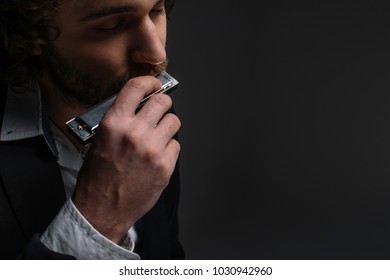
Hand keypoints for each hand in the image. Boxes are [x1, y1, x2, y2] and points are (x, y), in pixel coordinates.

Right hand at [72, 76, 180, 242]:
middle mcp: (135, 133)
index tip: (154, 84)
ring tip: (158, 135)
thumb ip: (120, 121)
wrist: (102, 209)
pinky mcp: (165, 165)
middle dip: (162, 103)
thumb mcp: (99, 141)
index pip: (136, 87)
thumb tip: (139, 106)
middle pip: (162, 101)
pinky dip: (169, 148)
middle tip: (159, 110)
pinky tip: (157, 156)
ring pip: (174, 121)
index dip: (149, 81)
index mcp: (114, 124)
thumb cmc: (98, 178)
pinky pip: (176, 145)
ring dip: (167, 125)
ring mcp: (152, 149)